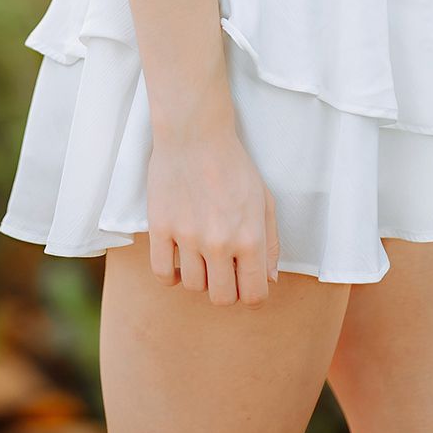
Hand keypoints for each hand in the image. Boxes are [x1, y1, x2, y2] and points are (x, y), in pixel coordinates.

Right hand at [146, 125, 280, 304]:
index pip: (253, 295)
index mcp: (250, 237)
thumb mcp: (264, 200)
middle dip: (226, 289)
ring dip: (199, 277)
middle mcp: (219, 242)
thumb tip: (269, 280)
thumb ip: (271, 243)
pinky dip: (171, 275)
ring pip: (193, 286)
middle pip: (222, 298)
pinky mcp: (161, 228)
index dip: (251, 295)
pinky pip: (162, 274)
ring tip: (201, 256)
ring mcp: (188, 236)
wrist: (195, 133)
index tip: (245, 284)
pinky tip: (178, 260)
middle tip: (224, 269)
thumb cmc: (233, 165)